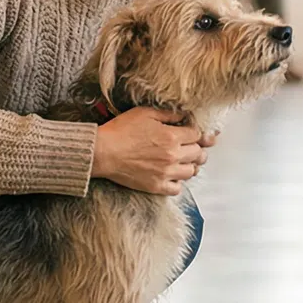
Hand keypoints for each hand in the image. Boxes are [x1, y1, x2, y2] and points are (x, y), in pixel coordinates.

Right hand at [92, 107, 207, 195]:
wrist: (103, 152)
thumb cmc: (120, 131)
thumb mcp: (145, 113)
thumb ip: (168, 114)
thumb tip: (183, 115)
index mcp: (171, 136)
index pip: (197, 135)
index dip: (196, 133)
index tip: (192, 133)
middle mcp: (172, 156)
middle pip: (198, 154)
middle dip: (197, 148)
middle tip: (192, 147)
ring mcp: (165, 173)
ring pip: (191, 172)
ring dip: (190, 165)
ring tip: (183, 161)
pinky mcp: (156, 186)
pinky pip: (177, 189)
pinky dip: (178, 182)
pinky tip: (172, 175)